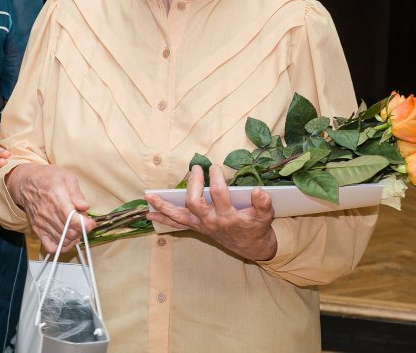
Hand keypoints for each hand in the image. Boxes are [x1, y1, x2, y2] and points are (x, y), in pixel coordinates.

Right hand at [6, 164, 94, 253]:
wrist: (25, 182)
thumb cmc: (47, 178)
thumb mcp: (66, 177)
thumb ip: (77, 193)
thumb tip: (84, 207)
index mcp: (56, 198)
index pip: (72, 219)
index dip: (85, 225)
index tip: (91, 223)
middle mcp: (48, 213)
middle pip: (69, 232)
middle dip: (81, 230)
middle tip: (83, 222)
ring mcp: (41, 223)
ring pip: (63, 240)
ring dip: (73, 237)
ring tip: (75, 227)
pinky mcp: (37, 229)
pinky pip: (50, 247)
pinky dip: (61, 246)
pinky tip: (66, 238)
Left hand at [146, 164, 277, 260]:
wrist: (252, 248)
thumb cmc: (257, 228)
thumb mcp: (266, 215)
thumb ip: (263, 203)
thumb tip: (258, 190)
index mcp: (228, 217)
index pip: (220, 195)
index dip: (217, 180)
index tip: (216, 167)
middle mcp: (211, 222)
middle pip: (194, 202)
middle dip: (192, 185)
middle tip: (197, 169)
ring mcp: (201, 225)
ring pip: (178, 216)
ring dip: (163, 206)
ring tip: (149, 196)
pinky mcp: (197, 227)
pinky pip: (176, 224)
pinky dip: (163, 219)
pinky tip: (149, 214)